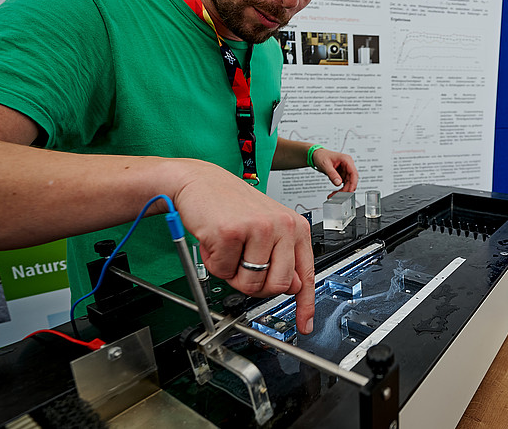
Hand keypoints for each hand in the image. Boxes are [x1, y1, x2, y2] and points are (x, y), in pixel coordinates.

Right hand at [170, 160, 315, 333]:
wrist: (200, 181)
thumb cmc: (232, 206)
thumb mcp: (266, 229)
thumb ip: (282, 257)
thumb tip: (293, 287)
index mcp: (295, 227)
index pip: (307, 274)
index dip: (306, 304)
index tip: (305, 325)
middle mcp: (283, 226)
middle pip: (277, 286)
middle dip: (255, 285)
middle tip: (242, 265)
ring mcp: (258, 228)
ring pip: (250, 283)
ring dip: (232, 273)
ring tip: (228, 248)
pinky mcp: (232, 232)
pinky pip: (223, 271)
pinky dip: (214, 262)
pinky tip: (215, 240)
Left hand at [311, 147, 358, 192]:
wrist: (317, 155)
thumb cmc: (321, 156)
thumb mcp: (325, 165)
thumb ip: (332, 174)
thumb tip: (338, 183)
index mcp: (346, 160)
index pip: (353, 173)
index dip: (353, 183)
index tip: (350, 191)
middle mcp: (348, 165)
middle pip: (351, 180)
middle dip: (346, 189)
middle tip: (339, 196)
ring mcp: (345, 170)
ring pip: (348, 183)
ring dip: (343, 191)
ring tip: (334, 195)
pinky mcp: (342, 175)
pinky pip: (344, 184)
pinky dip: (340, 189)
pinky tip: (335, 193)